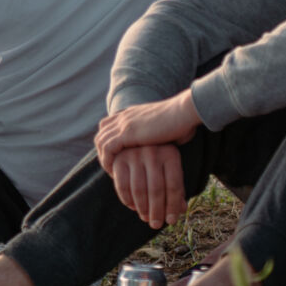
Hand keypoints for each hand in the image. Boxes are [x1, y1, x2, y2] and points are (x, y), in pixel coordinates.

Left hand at [92, 93, 200, 225]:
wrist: (184, 112)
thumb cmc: (183, 121)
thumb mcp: (166, 127)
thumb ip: (159, 135)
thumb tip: (169, 145)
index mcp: (133, 113)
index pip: (109, 125)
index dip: (109, 142)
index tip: (118, 159)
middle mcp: (125, 116)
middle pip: (101, 132)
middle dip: (103, 151)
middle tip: (112, 168)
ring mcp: (124, 123)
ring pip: (101, 141)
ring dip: (104, 158)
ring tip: (113, 173)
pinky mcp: (127, 132)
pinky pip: (107, 148)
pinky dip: (108, 161)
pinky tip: (115, 172)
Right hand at [104, 143, 188, 227]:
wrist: (132, 140)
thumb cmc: (157, 159)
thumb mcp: (169, 168)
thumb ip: (176, 188)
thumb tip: (181, 210)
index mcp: (170, 154)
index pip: (174, 185)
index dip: (173, 206)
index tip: (171, 221)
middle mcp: (153, 152)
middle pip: (157, 189)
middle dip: (157, 211)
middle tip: (156, 225)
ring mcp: (134, 154)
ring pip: (139, 189)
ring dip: (142, 208)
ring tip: (146, 218)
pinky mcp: (118, 159)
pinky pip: (122, 186)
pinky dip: (127, 200)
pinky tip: (133, 207)